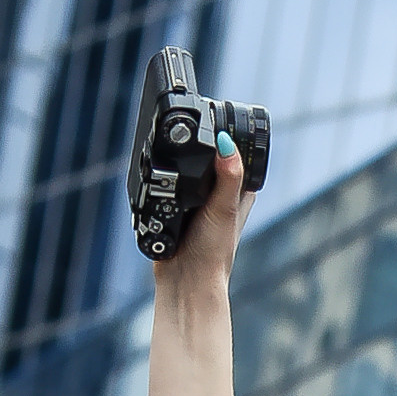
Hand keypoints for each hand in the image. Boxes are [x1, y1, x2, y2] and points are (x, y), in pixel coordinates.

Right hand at [154, 138, 253, 297]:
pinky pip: (170, 182)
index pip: (238, 153)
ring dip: (177, 159)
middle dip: (198, 144)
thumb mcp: (223, 209)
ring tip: (170, 147)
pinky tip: (157, 172)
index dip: (228, 136)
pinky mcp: (178, 206)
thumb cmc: (212, 252)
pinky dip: (163, 175)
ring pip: (188, 167)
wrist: (185, 279)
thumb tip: (227, 143)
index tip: (213, 116)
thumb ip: (227, 177)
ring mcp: (198, 200)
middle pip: (210, 156)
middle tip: (185, 129)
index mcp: (239, 192)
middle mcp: (220, 194)